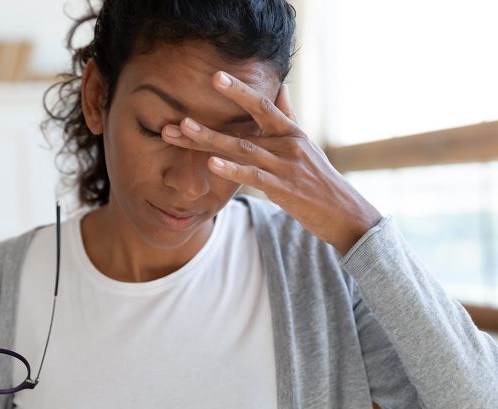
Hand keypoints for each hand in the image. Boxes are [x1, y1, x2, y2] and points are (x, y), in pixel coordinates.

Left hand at [161, 71, 381, 255]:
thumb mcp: (305, 143)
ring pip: (243, 150)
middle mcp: (287, 144)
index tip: (215, 78)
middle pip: (243, 130)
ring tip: (184, 131)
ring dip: (211, 141)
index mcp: (290, 132)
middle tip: (181, 114)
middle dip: (210, 123)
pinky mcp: (284, 189)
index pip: (262, 105)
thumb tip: (281, 86)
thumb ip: (289, 116)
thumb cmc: (319, 178)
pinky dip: (233, 170)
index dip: (239, 91)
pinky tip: (211, 164)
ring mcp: (285, 166)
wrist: (344, 212)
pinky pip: (254, 177)